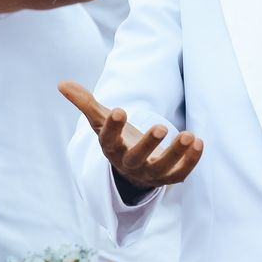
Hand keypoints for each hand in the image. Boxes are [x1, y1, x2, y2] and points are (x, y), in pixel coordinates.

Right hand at [59, 82, 201, 191]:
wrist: (134, 170)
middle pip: (137, 158)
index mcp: (111, 149)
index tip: (120, 110)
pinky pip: (180, 173)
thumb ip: (86, 103)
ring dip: (176, 153)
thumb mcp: (101, 121)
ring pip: (162, 168)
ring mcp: (150, 173)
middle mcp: (130, 164)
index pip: (109, 141)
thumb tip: (62, 84)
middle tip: (161, 127)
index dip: (113, 127)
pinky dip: (191, 161)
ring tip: (190, 135)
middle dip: (149, 144)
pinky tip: (199, 142)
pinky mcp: (168, 178)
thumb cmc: (118, 139)